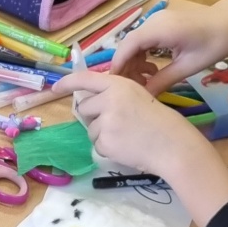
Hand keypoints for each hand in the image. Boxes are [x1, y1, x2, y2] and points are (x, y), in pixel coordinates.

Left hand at [53, 71, 227, 226]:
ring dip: (102, 134)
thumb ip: (113, 96)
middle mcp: (108, 99)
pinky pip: (97, 145)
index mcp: (118, 84)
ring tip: (126, 136)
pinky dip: (108, 148)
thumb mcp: (137, 96)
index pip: (85, 79)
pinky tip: (126, 146)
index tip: (55, 88)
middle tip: (116, 123)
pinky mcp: (105, 141)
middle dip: (94, 117)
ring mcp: (106, 121)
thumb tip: (88, 104)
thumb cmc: (159, 121)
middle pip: (84, 108)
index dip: (67, 83)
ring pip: (90, 129)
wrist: (172, 144)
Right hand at [111, 0, 227, 94]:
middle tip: (131, 90)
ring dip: (134, 63)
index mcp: (158, 30)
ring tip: (143, 83)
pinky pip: (144, 41)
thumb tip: (143, 97)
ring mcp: (156, 21)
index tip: (114, 88)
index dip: (117, 67)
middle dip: (126, 68)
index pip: (127, 48)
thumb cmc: (214, 44)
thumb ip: (163, 80)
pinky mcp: (161, 24)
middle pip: (128, 46)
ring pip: (134, 44)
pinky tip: (151, 71)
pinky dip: (142, 56)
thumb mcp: (188, 66)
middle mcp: (152, 22)